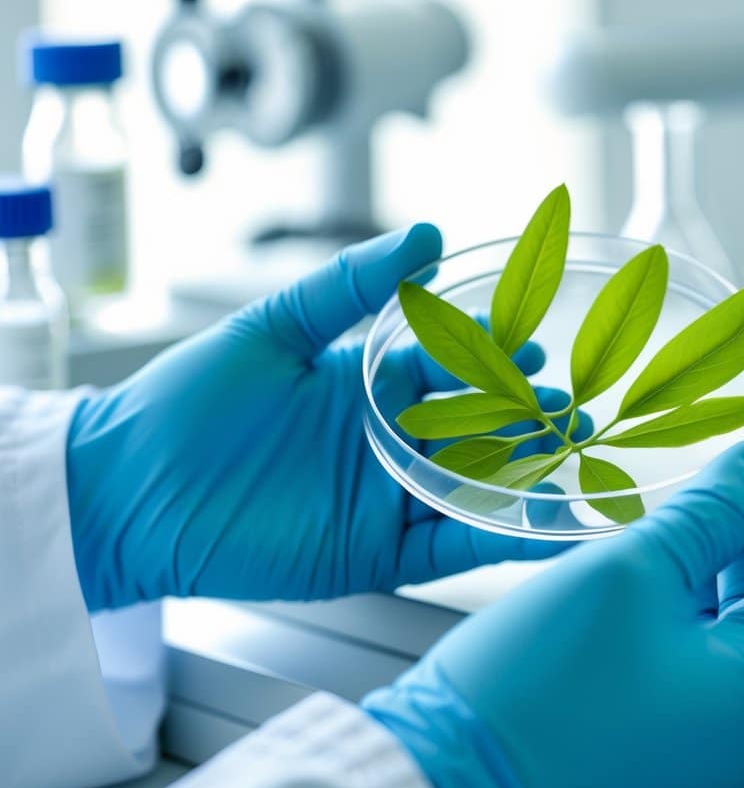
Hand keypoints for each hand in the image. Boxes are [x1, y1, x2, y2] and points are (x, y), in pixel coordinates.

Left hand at [68, 225, 575, 610]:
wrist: (129, 489)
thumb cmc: (188, 402)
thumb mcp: (274, 327)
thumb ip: (349, 284)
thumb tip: (427, 234)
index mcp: (364, 384)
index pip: (448, 366)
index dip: (492, 357)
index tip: (532, 343)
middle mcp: (383, 441)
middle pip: (472, 428)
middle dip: (523, 416)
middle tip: (567, 405)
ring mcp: (383, 498)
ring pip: (471, 485)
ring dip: (524, 472)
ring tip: (570, 453)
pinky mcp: (374, 552)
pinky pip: (448, 547)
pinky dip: (495, 539)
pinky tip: (538, 524)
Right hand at [363, 441, 743, 787]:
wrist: (448, 784)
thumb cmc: (532, 694)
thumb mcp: (632, 573)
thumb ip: (709, 511)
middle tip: (733, 466)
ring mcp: (704, 739)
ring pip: (733, 625)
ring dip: (718, 560)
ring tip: (691, 502)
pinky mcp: (660, 739)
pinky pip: (696, 656)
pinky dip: (686, 601)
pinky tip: (658, 562)